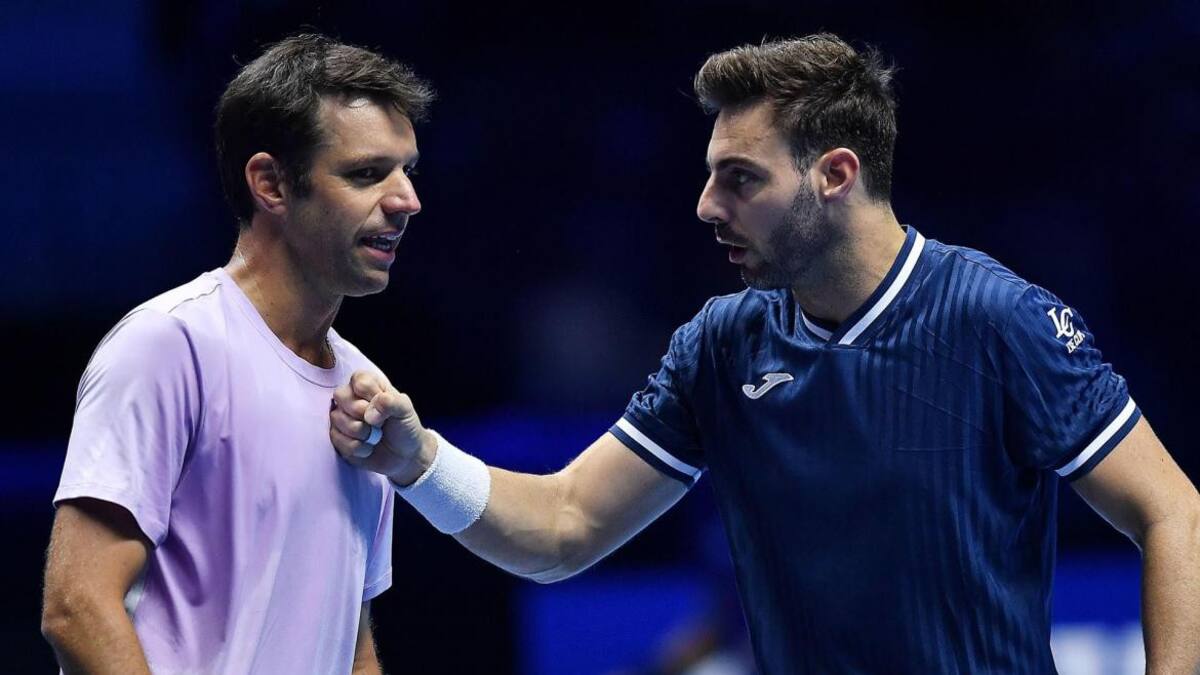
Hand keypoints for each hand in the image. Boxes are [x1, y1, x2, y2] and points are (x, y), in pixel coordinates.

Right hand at [330, 370, 437, 484]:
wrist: (405, 455)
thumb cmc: (405, 427)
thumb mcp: (406, 410)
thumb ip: (392, 402)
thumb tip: (369, 412)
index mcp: (368, 385)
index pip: (358, 380)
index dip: (371, 394)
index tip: (384, 404)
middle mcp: (351, 398)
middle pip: (341, 396)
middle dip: (363, 413)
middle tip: (379, 422)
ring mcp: (341, 418)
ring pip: (338, 419)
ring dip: (362, 432)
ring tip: (375, 435)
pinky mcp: (337, 438)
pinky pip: (338, 439)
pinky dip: (358, 447)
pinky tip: (368, 447)